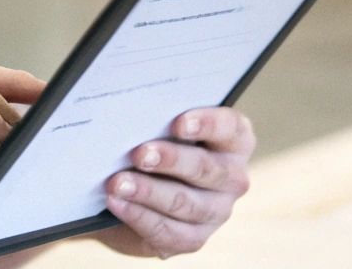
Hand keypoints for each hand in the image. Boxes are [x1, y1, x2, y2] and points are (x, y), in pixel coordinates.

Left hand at [95, 107, 255, 259]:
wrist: (139, 191)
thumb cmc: (156, 144)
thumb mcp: (162, 128)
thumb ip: (158, 120)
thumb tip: (131, 114)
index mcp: (234, 142)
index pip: (231, 128)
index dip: (207, 124)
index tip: (178, 123)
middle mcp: (232, 178)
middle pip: (205, 168)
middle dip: (170, 160)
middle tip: (139, 154)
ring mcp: (217, 212)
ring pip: (185, 203)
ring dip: (148, 192)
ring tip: (118, 183)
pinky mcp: (194, 238)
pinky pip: (168, 231)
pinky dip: (139, 216)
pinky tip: (118, 203)